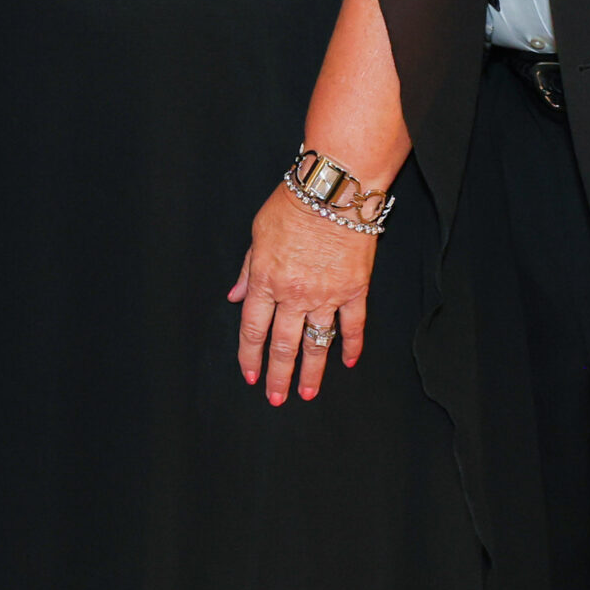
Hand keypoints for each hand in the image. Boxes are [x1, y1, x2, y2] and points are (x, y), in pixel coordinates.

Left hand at [229, 185, 374, 404]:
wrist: (334, 191)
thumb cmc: (293, 204)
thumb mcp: (258, 233)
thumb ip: (247, 269)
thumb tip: (235, 296)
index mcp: (266, 280)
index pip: (253, 329)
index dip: (250, 356)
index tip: (250, 375)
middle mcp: (294, 294)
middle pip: (283, 344)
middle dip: (278, 375)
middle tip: (276, 399)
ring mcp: (326, 295)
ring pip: (317, 343)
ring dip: (312, 371)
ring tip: (307, 393)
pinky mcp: (354, 290)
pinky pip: (353, 325)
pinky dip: (352, 346)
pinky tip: (347, 362)